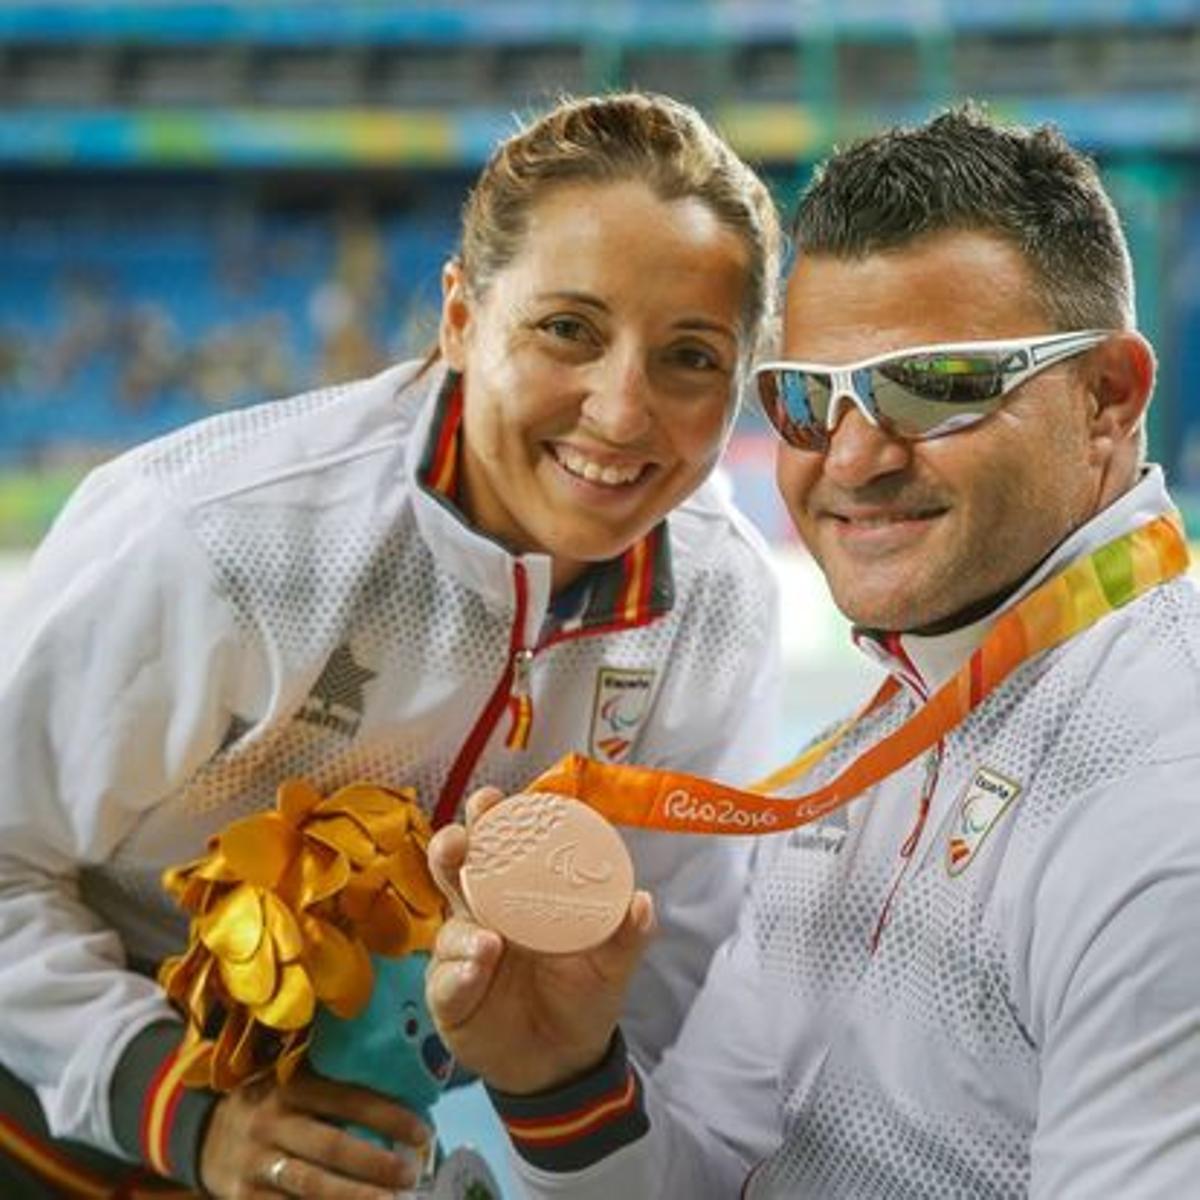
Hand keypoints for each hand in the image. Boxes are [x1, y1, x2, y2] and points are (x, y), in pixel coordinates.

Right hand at [198, 1068, 430, 1197]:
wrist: (200, 1132)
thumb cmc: (270, 1103)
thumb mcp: (293, 1081)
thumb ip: (335, 1087)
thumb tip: (407, 1092)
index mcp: (291, 1086)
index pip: (346, 1099)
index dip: (386, 1115)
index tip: (423, 1133)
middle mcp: (272, 1123)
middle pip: (330, 1146)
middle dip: (374, 1164)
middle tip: (411, 1176)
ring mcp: (255, 1164)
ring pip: (310, 1187)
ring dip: (353, 1199)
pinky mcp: (241, 1199)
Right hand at [425, 787, 655, 1094]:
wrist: (564, 1062)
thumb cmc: (582, 995)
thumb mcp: (610, 964)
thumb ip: (626, 934)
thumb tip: (644, 902)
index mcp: (520, 894)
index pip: (501, 847)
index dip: (492, 820)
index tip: (492, 801)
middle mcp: (484, 914)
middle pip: (456, 871)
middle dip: (451, 848)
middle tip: (459, 844)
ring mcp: (462, 953)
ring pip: (448, 926)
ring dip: (463, 928)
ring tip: (489, 941)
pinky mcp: (449, 994)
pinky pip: (445, 980)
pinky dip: (460, 974)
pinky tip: (477, 972)